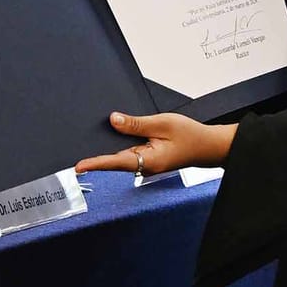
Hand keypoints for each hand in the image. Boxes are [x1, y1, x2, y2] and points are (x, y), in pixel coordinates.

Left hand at [75, 111, 234, 177]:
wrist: (208, 145)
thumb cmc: (191, 136)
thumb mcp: (162, 123)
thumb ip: (136, 123)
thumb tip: (114, 120)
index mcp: (149, 161)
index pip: (116, 162)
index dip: (96, 163)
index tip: (79, 166)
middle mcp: (145, 166)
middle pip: (115, 159)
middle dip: (98, 151)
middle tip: (79, 141)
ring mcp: (146, 163)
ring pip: (122, 155)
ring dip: (109, 146)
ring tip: (96, 134)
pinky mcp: (148, 158)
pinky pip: (130, 151)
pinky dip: (121, 143)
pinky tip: (116, 133)